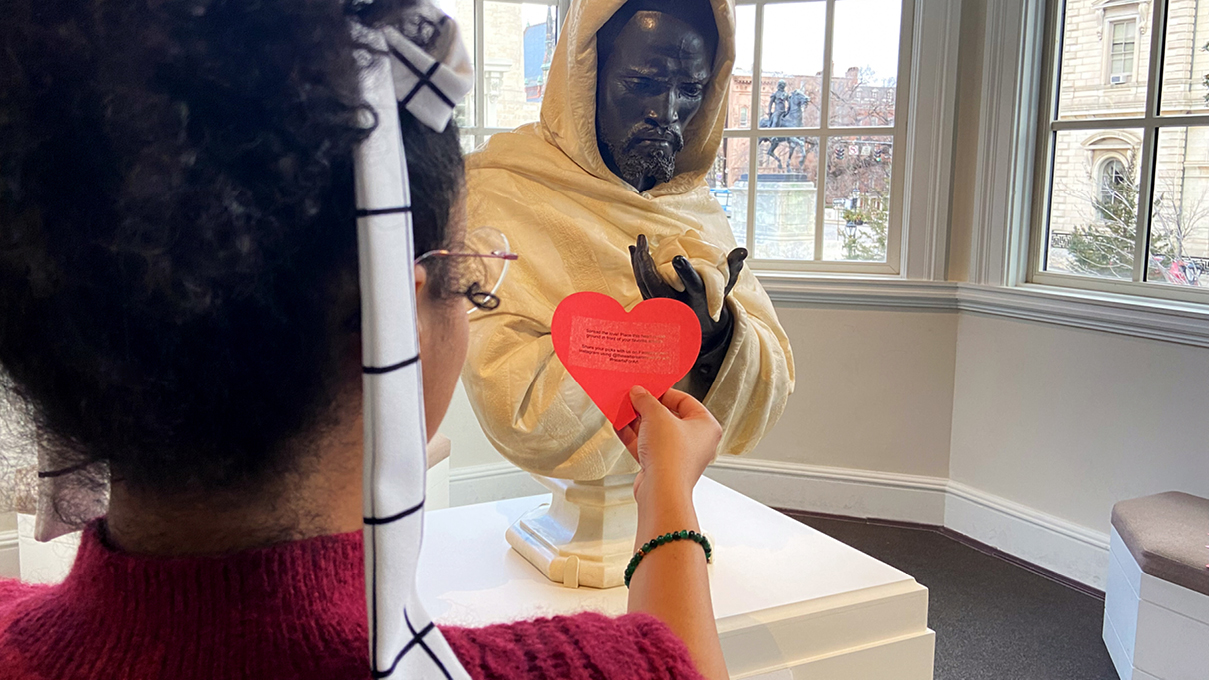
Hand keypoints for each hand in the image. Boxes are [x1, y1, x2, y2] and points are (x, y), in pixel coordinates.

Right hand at [616, 386, 721, 500]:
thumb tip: (639, 393)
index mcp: (707, 426)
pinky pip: (647, 447)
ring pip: (656, 433)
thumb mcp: (656, 415)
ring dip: (638, 421)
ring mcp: (679, 456)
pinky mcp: (662, 467)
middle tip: (634, 399)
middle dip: (648, 408)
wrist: (661, 491)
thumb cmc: (672, 457)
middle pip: (669, 417)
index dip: (664, 392)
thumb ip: (646, 400)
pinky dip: (634, 437)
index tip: (648, 389)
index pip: (685, 401)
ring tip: (623, 410)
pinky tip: (620, 426)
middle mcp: (696, 442)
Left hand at [629, 234, 746, 351]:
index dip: (685, 273)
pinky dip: (637, 267)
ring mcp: (661, 307)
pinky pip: (641, 283)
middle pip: (658, 284)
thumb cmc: (713, 305)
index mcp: (697, 301)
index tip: (677, 258)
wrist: (699, 332)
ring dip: (639, 262)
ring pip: (645, 283)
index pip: (692, 286)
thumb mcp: (724, 289)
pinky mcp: (652, 304)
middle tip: (643, 242)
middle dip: (648, 263)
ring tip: (638, 243)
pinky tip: (634, 250)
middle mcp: (676, 305)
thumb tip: (743, 251)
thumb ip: (733, 269)